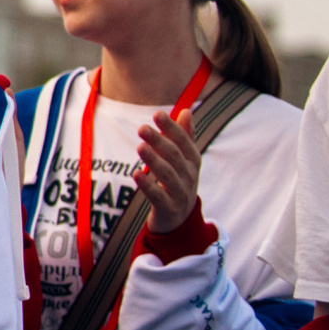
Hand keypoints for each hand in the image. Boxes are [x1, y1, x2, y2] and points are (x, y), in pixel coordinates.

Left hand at [134, 112, 202, 235]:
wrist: (180, 219)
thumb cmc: (179, 181)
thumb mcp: (185, 160)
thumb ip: (185, 136)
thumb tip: (186, 110)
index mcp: (193, 161)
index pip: (184, 141)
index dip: (172, 128)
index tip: (157, 114)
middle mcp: (189, 176)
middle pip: (175, 156)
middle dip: (159, 141)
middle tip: (142, 128)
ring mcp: (180, 193)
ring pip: (167, 175)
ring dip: (154, 160)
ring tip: (140, 147)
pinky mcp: (168, 208)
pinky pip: (158, 196)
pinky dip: (147, 185)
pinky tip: (136, 174)